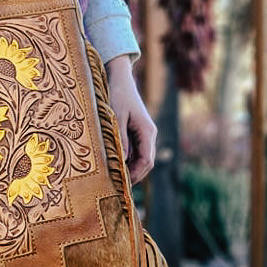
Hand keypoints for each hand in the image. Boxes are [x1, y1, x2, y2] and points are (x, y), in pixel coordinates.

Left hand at [106, 55, 156, 184]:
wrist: (120, 79)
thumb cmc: (117, 95)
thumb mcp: (116, 117)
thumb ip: (121, 138)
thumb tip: (124, 160)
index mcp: (147, 131)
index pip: (147, 160)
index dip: (136, 174)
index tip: (122, 183)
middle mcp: (150, 134)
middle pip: (147, 163)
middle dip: (135, 175)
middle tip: (118, 187)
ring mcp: (146, 133)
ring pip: (143, 158)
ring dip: (133, 169)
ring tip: (117, 179)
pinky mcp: (139, 132)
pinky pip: (138, 151)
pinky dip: (130, 161)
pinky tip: (118, 166)